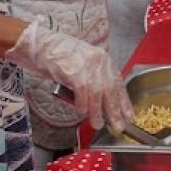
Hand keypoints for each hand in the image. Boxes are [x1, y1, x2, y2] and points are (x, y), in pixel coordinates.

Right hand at [5, 22, 132, 130]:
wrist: (41, 45)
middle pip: (110, 90)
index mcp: (102, 59)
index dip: (123, 101)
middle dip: (115, 111)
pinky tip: (80, 112)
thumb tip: (100, 101)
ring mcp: (87, 66)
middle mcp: (98, 61)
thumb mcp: (82, 64)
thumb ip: (93, 79)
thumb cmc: (59, 55)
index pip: (118, 82)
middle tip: (119, 125)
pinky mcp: (75, 72)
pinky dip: (82, 105)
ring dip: (97, 113)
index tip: (128, 114)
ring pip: (97, 95)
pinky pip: (82, 94)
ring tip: (97, 124)